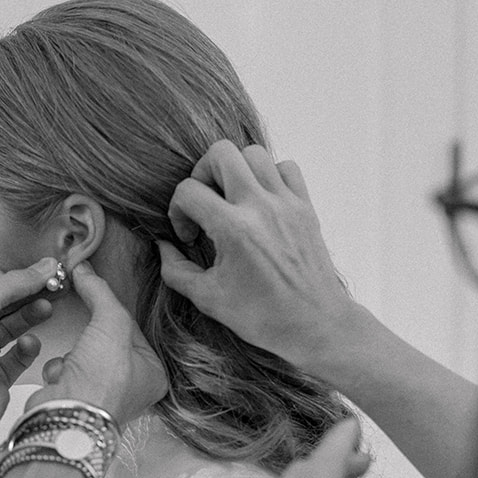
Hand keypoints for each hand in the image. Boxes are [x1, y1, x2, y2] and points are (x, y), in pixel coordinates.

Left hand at [0, 258, 58, 467]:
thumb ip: (13, 281)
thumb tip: (42, 267)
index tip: (11, 278)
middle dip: (17, 293)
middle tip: (44, 285)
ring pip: (5, 327)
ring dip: (27, 315)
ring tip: (46, 307)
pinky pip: (14, 355)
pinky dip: (25, 347)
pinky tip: (30, 343)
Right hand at [29, 262, 166, 426]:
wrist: (67, 416)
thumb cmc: (102, 378)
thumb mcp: (110, 323)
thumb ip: (100, 292)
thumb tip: (84, 268)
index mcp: (154, 373)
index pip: (134, 329)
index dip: (113, 312)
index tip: (97, 296)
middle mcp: (133, 387)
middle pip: (107, 340)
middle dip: (91, 338)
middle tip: (87, 335)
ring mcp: (103, 395)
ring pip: (84, 354)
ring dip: (73, 354)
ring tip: (74, 364)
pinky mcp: (76, 399)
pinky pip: (66, 370)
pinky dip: (59, 370)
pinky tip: (62, 378)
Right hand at [162, 141, 367, 372]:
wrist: (315, 324)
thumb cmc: (263, 316)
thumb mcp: (208, 299)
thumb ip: (175, 270)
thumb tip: (163, 246)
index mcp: (233, 230)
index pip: (188, 191)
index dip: (177, 211)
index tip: (188, 236)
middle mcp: (260, 208)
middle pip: (222, 153)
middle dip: (202, 172)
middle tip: (204, 200)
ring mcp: (286, 204)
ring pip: (255, 153)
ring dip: (236, 170)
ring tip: (232, 198)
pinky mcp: (305, 207)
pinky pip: (287, 167)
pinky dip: (270, 176)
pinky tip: (261, 201)